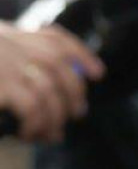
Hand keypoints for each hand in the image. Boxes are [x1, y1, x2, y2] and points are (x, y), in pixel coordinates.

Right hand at [0, 25, 103, 143]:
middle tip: (75, 115)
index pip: (54, 37)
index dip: (81, 54)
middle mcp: (9, 44)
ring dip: (56, 116)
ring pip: (50, 91)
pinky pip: (33, 106)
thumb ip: (8, 62)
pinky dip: (37, 123)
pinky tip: (32, 134)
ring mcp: (6, 64)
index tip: (98, 73)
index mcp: (5, 34)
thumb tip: (37, 93)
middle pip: (60, 66)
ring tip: (52, 134)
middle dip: (73, 92)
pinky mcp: (2, 85)